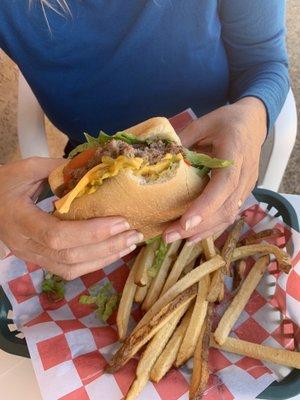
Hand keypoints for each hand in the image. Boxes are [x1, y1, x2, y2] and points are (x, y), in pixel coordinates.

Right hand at [0, 157, 142, 279]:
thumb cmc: (4, 184)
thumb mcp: (27, 168)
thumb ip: (59, 168)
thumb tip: (96, 169)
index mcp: (20, 219)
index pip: (57, 235)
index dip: (92, 232)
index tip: (120, 221)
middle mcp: (25, 244)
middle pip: (69, 256)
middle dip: (107, 247)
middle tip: (134, 235)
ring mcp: (31, 256)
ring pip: (71, 268)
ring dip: (104, 258)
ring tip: (130, 244)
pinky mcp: (38, 260)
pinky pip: (68, 270)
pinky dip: (93, 263)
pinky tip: (112, 252)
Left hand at [163, 97, 266, 242]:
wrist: (254, 122)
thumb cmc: (227, 120)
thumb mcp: (203, 122)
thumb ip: (183, 140)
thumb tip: (159, 160)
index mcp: (236, 152)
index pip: (224, 184)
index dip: (206, 205)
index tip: (185, 223)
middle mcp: (245, 173)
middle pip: (226, 207)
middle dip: (197, 226)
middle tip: (169, 236)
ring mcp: (247, 185)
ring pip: (229, 215)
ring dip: (203, 231)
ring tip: (176, 239)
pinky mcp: (243, 192)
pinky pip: (230, 214)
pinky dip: (211, 227)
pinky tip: (192, 236)